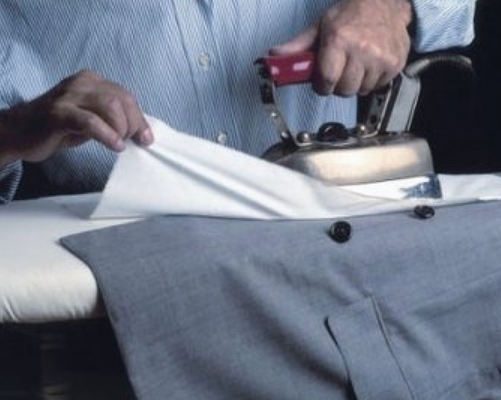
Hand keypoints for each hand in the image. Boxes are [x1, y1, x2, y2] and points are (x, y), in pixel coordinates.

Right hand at [0, 70, 152, 165]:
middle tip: (134, 142)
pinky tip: (115, 146)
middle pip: (122, 99)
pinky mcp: (59, 112)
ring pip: (110, 106)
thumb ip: (112, 119)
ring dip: (121, 129)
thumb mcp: (91, 119)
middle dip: (134, 124)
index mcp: (92, 81)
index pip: (126, 95)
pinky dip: (107, 135)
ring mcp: (69, 96)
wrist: (20, 133)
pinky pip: (91, 121)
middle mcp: (82, 83)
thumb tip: (141, 131)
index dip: (140, 118)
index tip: (146, 138)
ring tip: (119, 144)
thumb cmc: (58, 128)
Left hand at [270, 0, 412, 95]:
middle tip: (339, 71)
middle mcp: (361, 49)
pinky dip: (372, 80)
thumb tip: (275, 55)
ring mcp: (380, 57)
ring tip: (355, 65)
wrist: (385, 2)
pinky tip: (369, 65)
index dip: (322, 85)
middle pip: (344, 90)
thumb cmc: (350, 15)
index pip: (326, 80)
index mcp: (338, 40)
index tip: (322, 81)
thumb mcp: (320, 26)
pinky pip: (377, 86)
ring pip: (361, 90)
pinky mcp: (394, 63)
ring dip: (355, 83)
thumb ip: (298, 45)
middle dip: (338, 85)